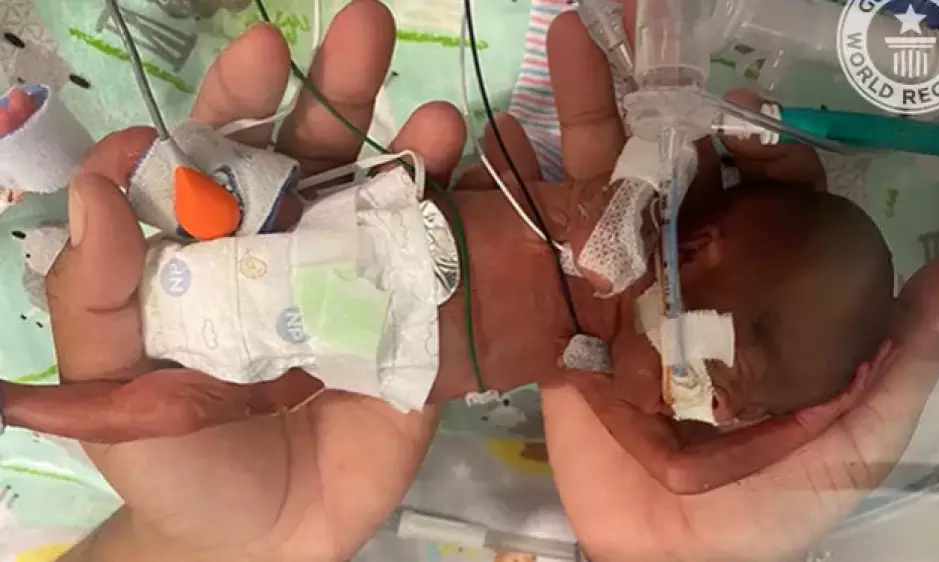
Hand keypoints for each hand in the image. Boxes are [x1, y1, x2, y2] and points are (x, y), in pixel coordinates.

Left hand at [48, 6, 465, 559]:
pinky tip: (488, 196)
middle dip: (340, 91)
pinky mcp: (419, 337)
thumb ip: (99, 288)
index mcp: (221, 247)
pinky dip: (468, 232)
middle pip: (321, 157)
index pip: (228, 154)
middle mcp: (297, 250)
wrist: (260, 543)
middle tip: (365, 28)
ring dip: (416, 155)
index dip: (242, 99)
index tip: (260, 52)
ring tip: (442, 121)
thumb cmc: (174, 459)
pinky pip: (445, 277)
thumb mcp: (111, 380)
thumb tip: (100, 182)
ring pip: (391, 203)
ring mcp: (365, 288)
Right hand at [533, 6, 938, 559]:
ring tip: (565, 39)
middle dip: (639, 94)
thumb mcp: (858, 427)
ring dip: (579, 116)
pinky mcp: (556, 324)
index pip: (745, 194)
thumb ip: (907, 347)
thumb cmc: (773, 503)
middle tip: (619, 17)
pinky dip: (515, 190)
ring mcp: (611, 293)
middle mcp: (676, 273)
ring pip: (592, 189)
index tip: (740, 111)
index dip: (744, 146)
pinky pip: (534, 251)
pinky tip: (501, 133)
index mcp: (742, 285)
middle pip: (657, 169)